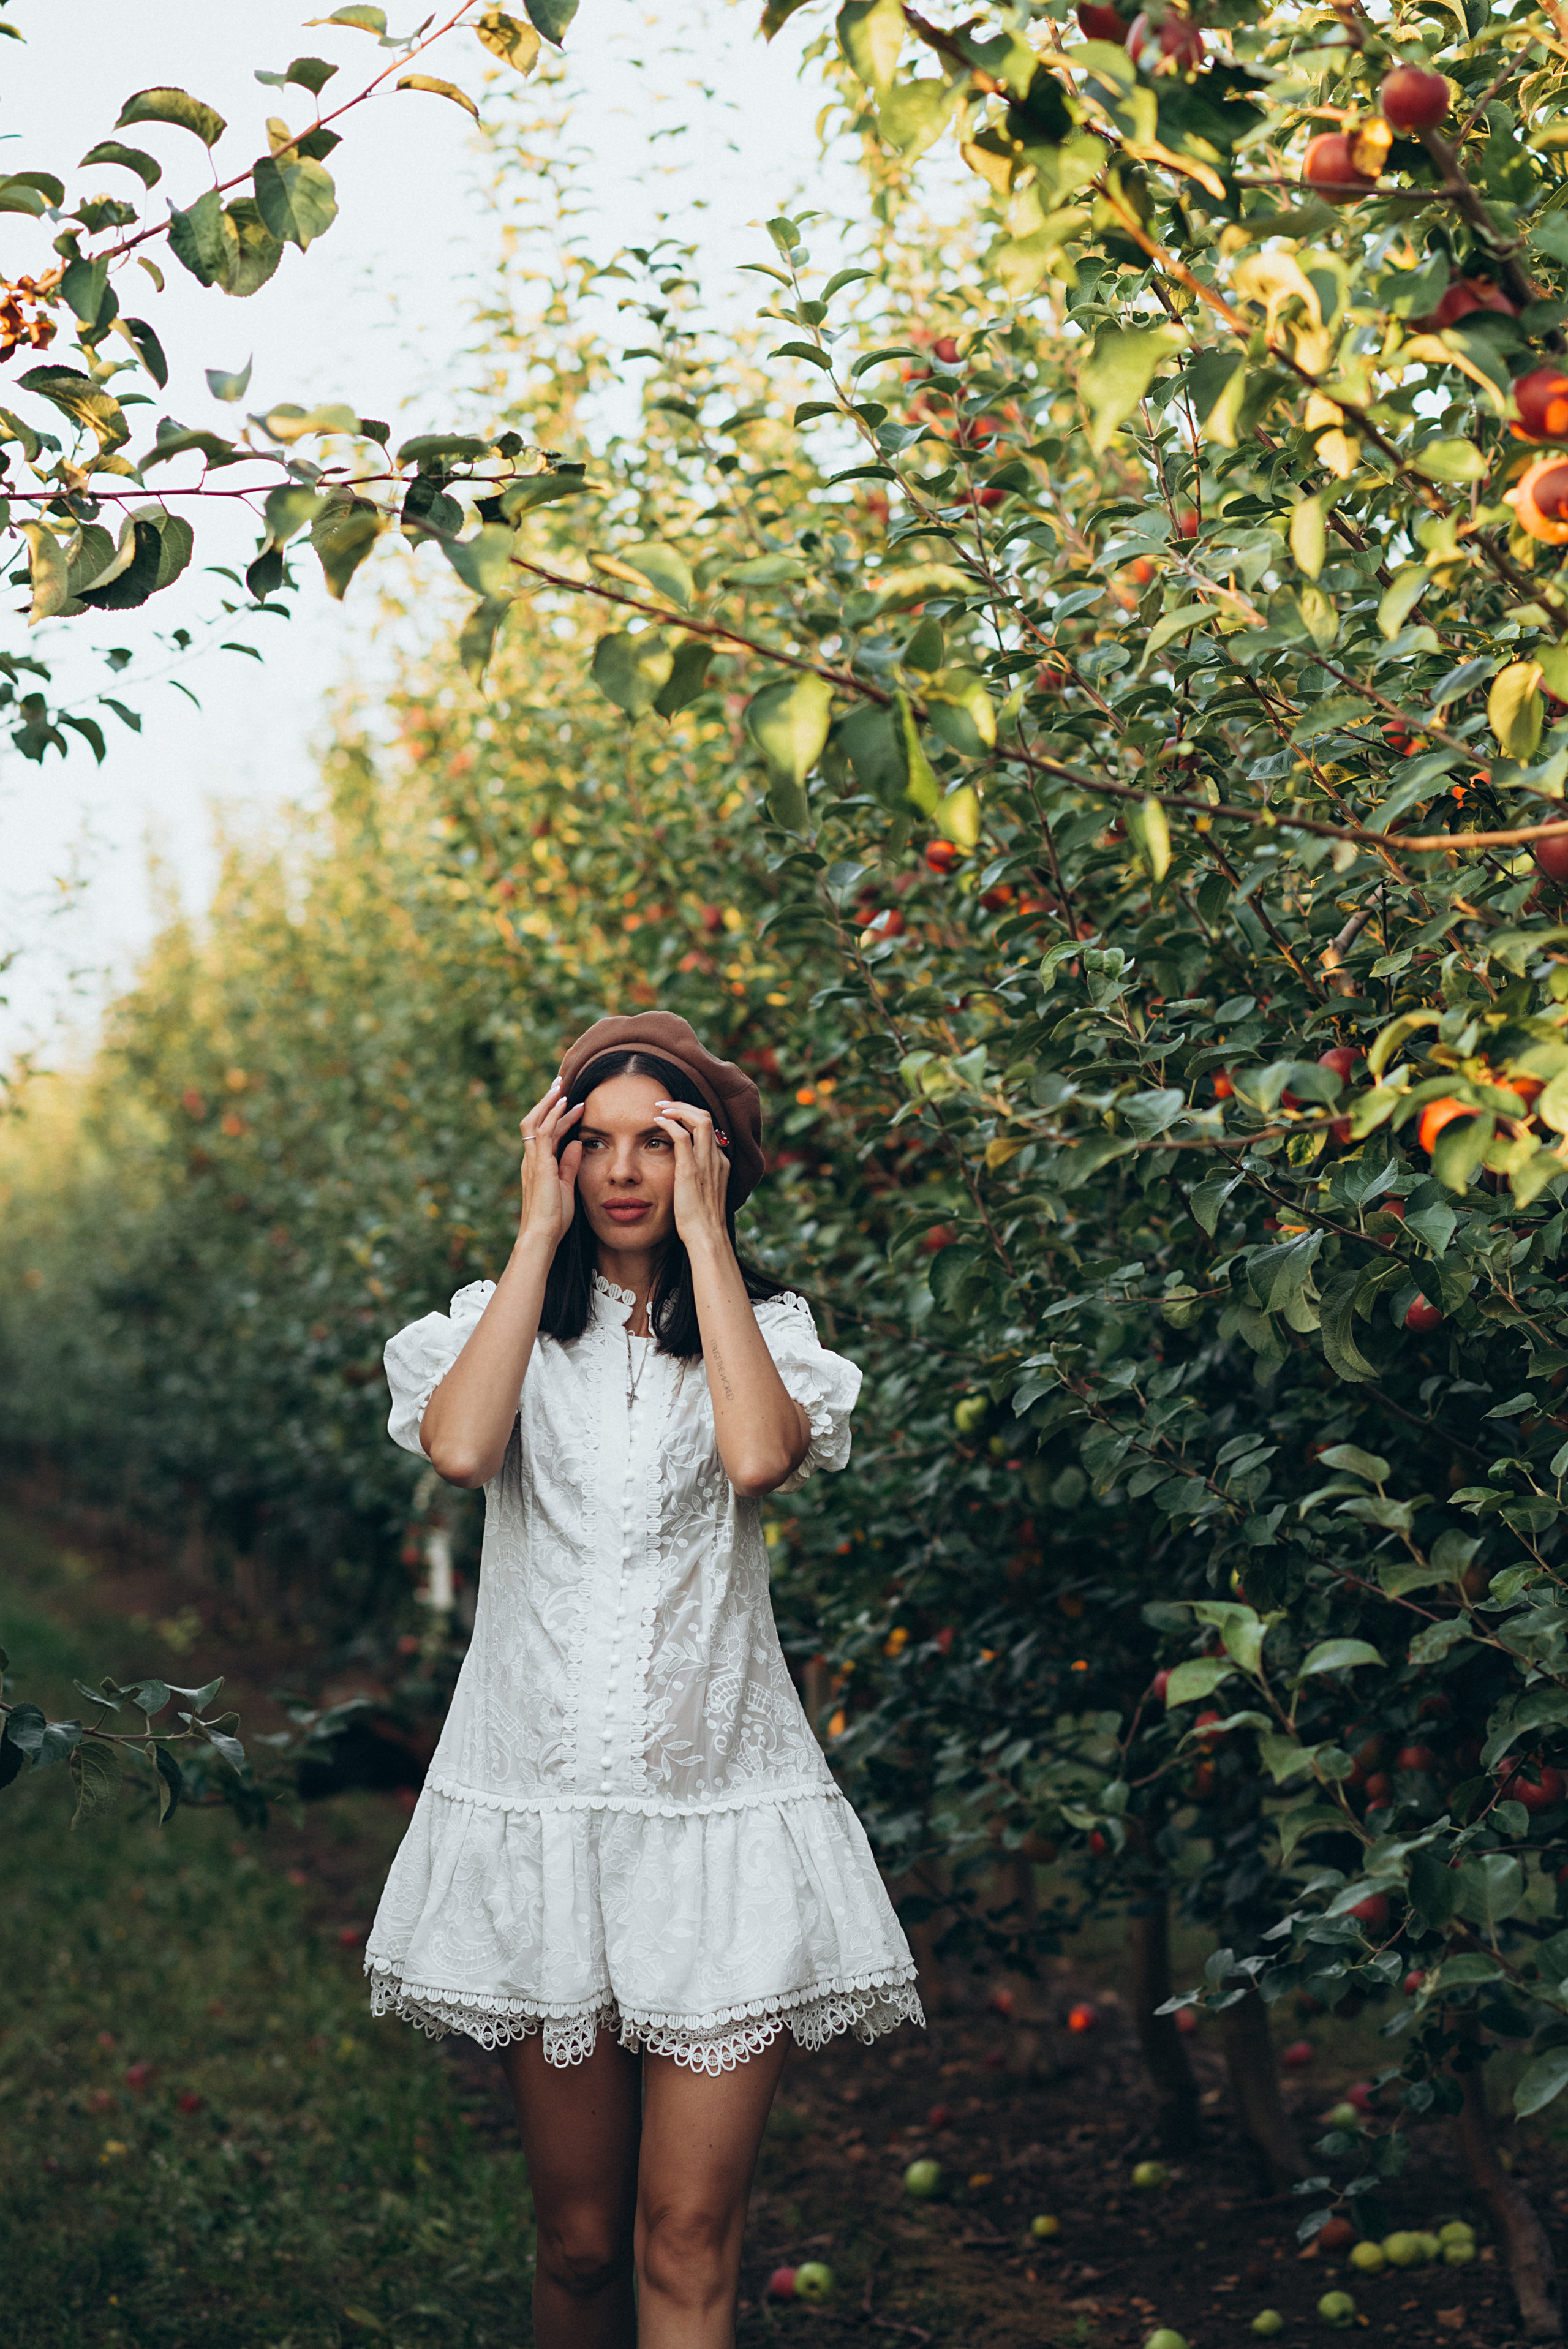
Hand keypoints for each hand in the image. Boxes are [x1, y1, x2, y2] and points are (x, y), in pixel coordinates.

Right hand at [517, 1079, 582, 1250]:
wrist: (542, 1235)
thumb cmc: (553, 1218)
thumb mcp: (566, 1186)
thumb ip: (570, 1164)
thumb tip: (578, 1142)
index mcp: (537, 1164)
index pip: (544, 1132)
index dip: (555, 1115)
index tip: (569, 1101)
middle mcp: (531, 1159)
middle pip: (534, 1120)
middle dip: (547, 1101)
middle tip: (559, 1083)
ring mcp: (533, 1160)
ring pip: (536, 1121)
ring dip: (550, 1102)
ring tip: (562, 1086)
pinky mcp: (540, 1164)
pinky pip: (545, 1132)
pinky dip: (554, 1115)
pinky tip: (565, 1104)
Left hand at [653, 1100, 730, 1247]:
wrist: (707, 1237)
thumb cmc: (702, 1221)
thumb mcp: (705, 1194)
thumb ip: (701, 1179)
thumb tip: (686, 1174)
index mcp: (721, 1163)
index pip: (711, 1128)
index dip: (693, 1116)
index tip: (677, 1114)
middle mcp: (717, 1158)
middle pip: (707, 1117)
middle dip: (685, 1105)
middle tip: (666, 1103)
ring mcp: (706, 1163)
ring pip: (699, 1119)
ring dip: (678, 1108)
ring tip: (661, 1107)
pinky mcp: (690, 1170)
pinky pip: (682, 1136)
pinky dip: (669, 1123)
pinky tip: (656, 1121)